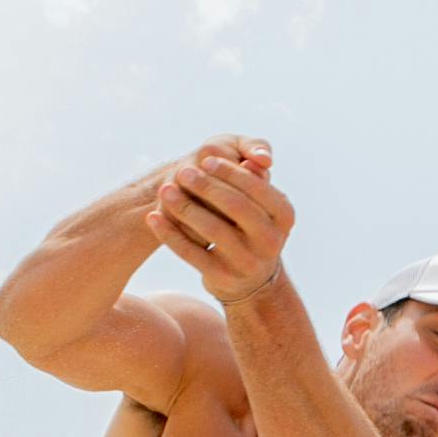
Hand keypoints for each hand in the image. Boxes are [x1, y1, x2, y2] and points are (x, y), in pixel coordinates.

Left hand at [145, 136, 291, 305]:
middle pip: (236, 207)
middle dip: (206, 186)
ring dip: (185, 207)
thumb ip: (257, 177)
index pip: (257, 188)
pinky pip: (191, 253)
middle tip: (181, 171)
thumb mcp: (263, 203)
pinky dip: (170, 234)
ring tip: (164, 190)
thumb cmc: (253, 225)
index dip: (230, 171)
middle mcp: (271, 241)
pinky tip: (154, 218)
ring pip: (213, 230)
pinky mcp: (222, 277)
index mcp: (284, 216)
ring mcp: (247, 262)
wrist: (251, 278)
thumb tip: (255, 158)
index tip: (206, 158)